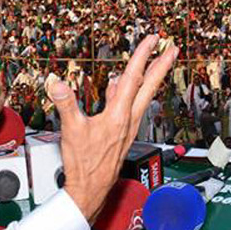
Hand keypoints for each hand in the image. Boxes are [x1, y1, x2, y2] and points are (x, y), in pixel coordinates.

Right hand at [52, 35, 177, 221]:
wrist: (91, 190)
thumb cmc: (84, 164)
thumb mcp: (71, 131)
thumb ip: (66, 104)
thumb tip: (58, 83)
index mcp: (119, 115)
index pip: (133, 78)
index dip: (143, 55)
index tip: (153, 40)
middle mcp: (129, 119)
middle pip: (149, 86)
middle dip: (162, 65)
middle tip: (173, 48)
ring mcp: (128, 127)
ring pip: (142, 96)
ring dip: (149, 77)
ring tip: (155, 63)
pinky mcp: (124, 133)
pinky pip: (130, 106)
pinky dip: (127, 92)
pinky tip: (116, 87)